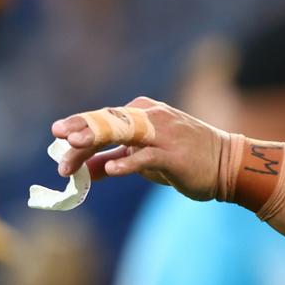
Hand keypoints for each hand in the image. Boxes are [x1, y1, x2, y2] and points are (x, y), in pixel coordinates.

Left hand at [51, 96, 231, 201]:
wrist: (227, 164)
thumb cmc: (183, 159)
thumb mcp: (145, 158)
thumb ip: (115, 160)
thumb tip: (85, 169)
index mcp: (142, 114)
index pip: (104, 117)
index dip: (80, 124)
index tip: (57, 133)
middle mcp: (151, 118)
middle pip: (109, 122)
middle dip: (83, 130)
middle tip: (60, 138)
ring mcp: (163, 134)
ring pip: (124, 133)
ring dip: (98, 139)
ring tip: (75, 147)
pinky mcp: (174, 154)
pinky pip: (147, 156)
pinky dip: (129, 162)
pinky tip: (111, 170)